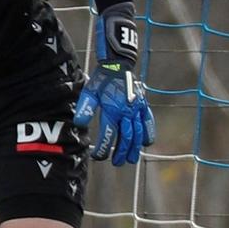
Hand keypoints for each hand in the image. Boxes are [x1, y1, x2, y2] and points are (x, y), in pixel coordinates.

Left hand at [73, 1, 155, 165]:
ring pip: (138, 134)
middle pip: (126, 138)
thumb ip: (85, 108)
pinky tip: (145, 143)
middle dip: (120, 152)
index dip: (103, 149)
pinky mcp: (144, 106)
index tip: (98, 156)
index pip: (108, 135)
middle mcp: (126, 112)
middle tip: (115, 163)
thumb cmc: (101, 80)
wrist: (118, 65)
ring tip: (129, 159)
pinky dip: (148, 134)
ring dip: (134, 148)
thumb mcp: (89, 92)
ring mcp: (137, 109)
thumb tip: (79, 124)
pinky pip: (148, 122)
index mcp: (112, 110)